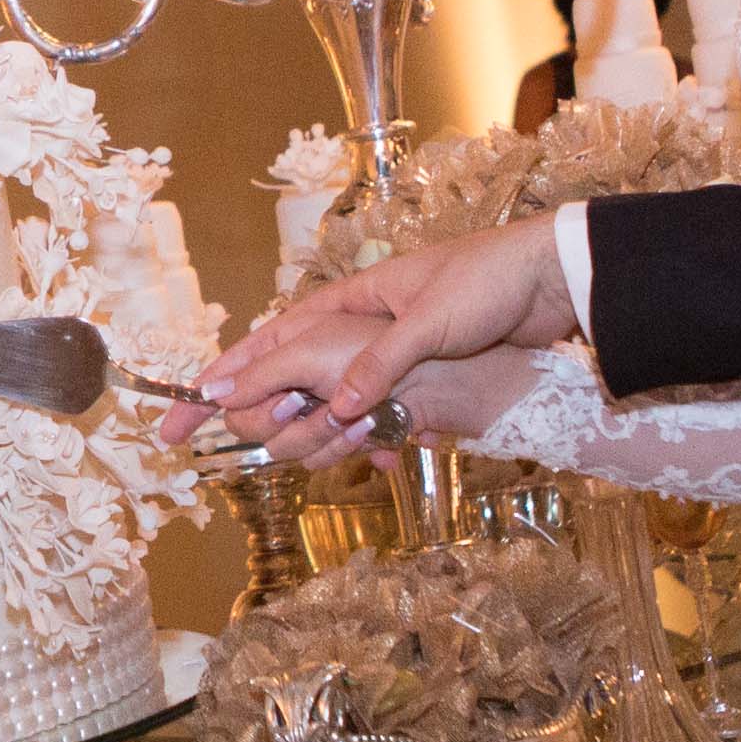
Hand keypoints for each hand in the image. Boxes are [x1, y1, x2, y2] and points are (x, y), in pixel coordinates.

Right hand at [174, 217, 579, 463]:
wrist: (551, 280)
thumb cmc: (488, 283)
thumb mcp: (430, 322)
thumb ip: (381, 364)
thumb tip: (336, 408)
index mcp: (353, 300)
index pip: (273, 339)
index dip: (228, 374)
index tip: (189, 406)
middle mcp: (362, 325)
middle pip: (291, 374)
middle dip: (264, 414)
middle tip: (233, 448)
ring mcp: (390, 352)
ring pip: (334, 400)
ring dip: (326, 431)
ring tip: (312, 458)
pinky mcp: (423, 373)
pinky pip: (382, 412)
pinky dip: (377, 436)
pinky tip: (384, 461)